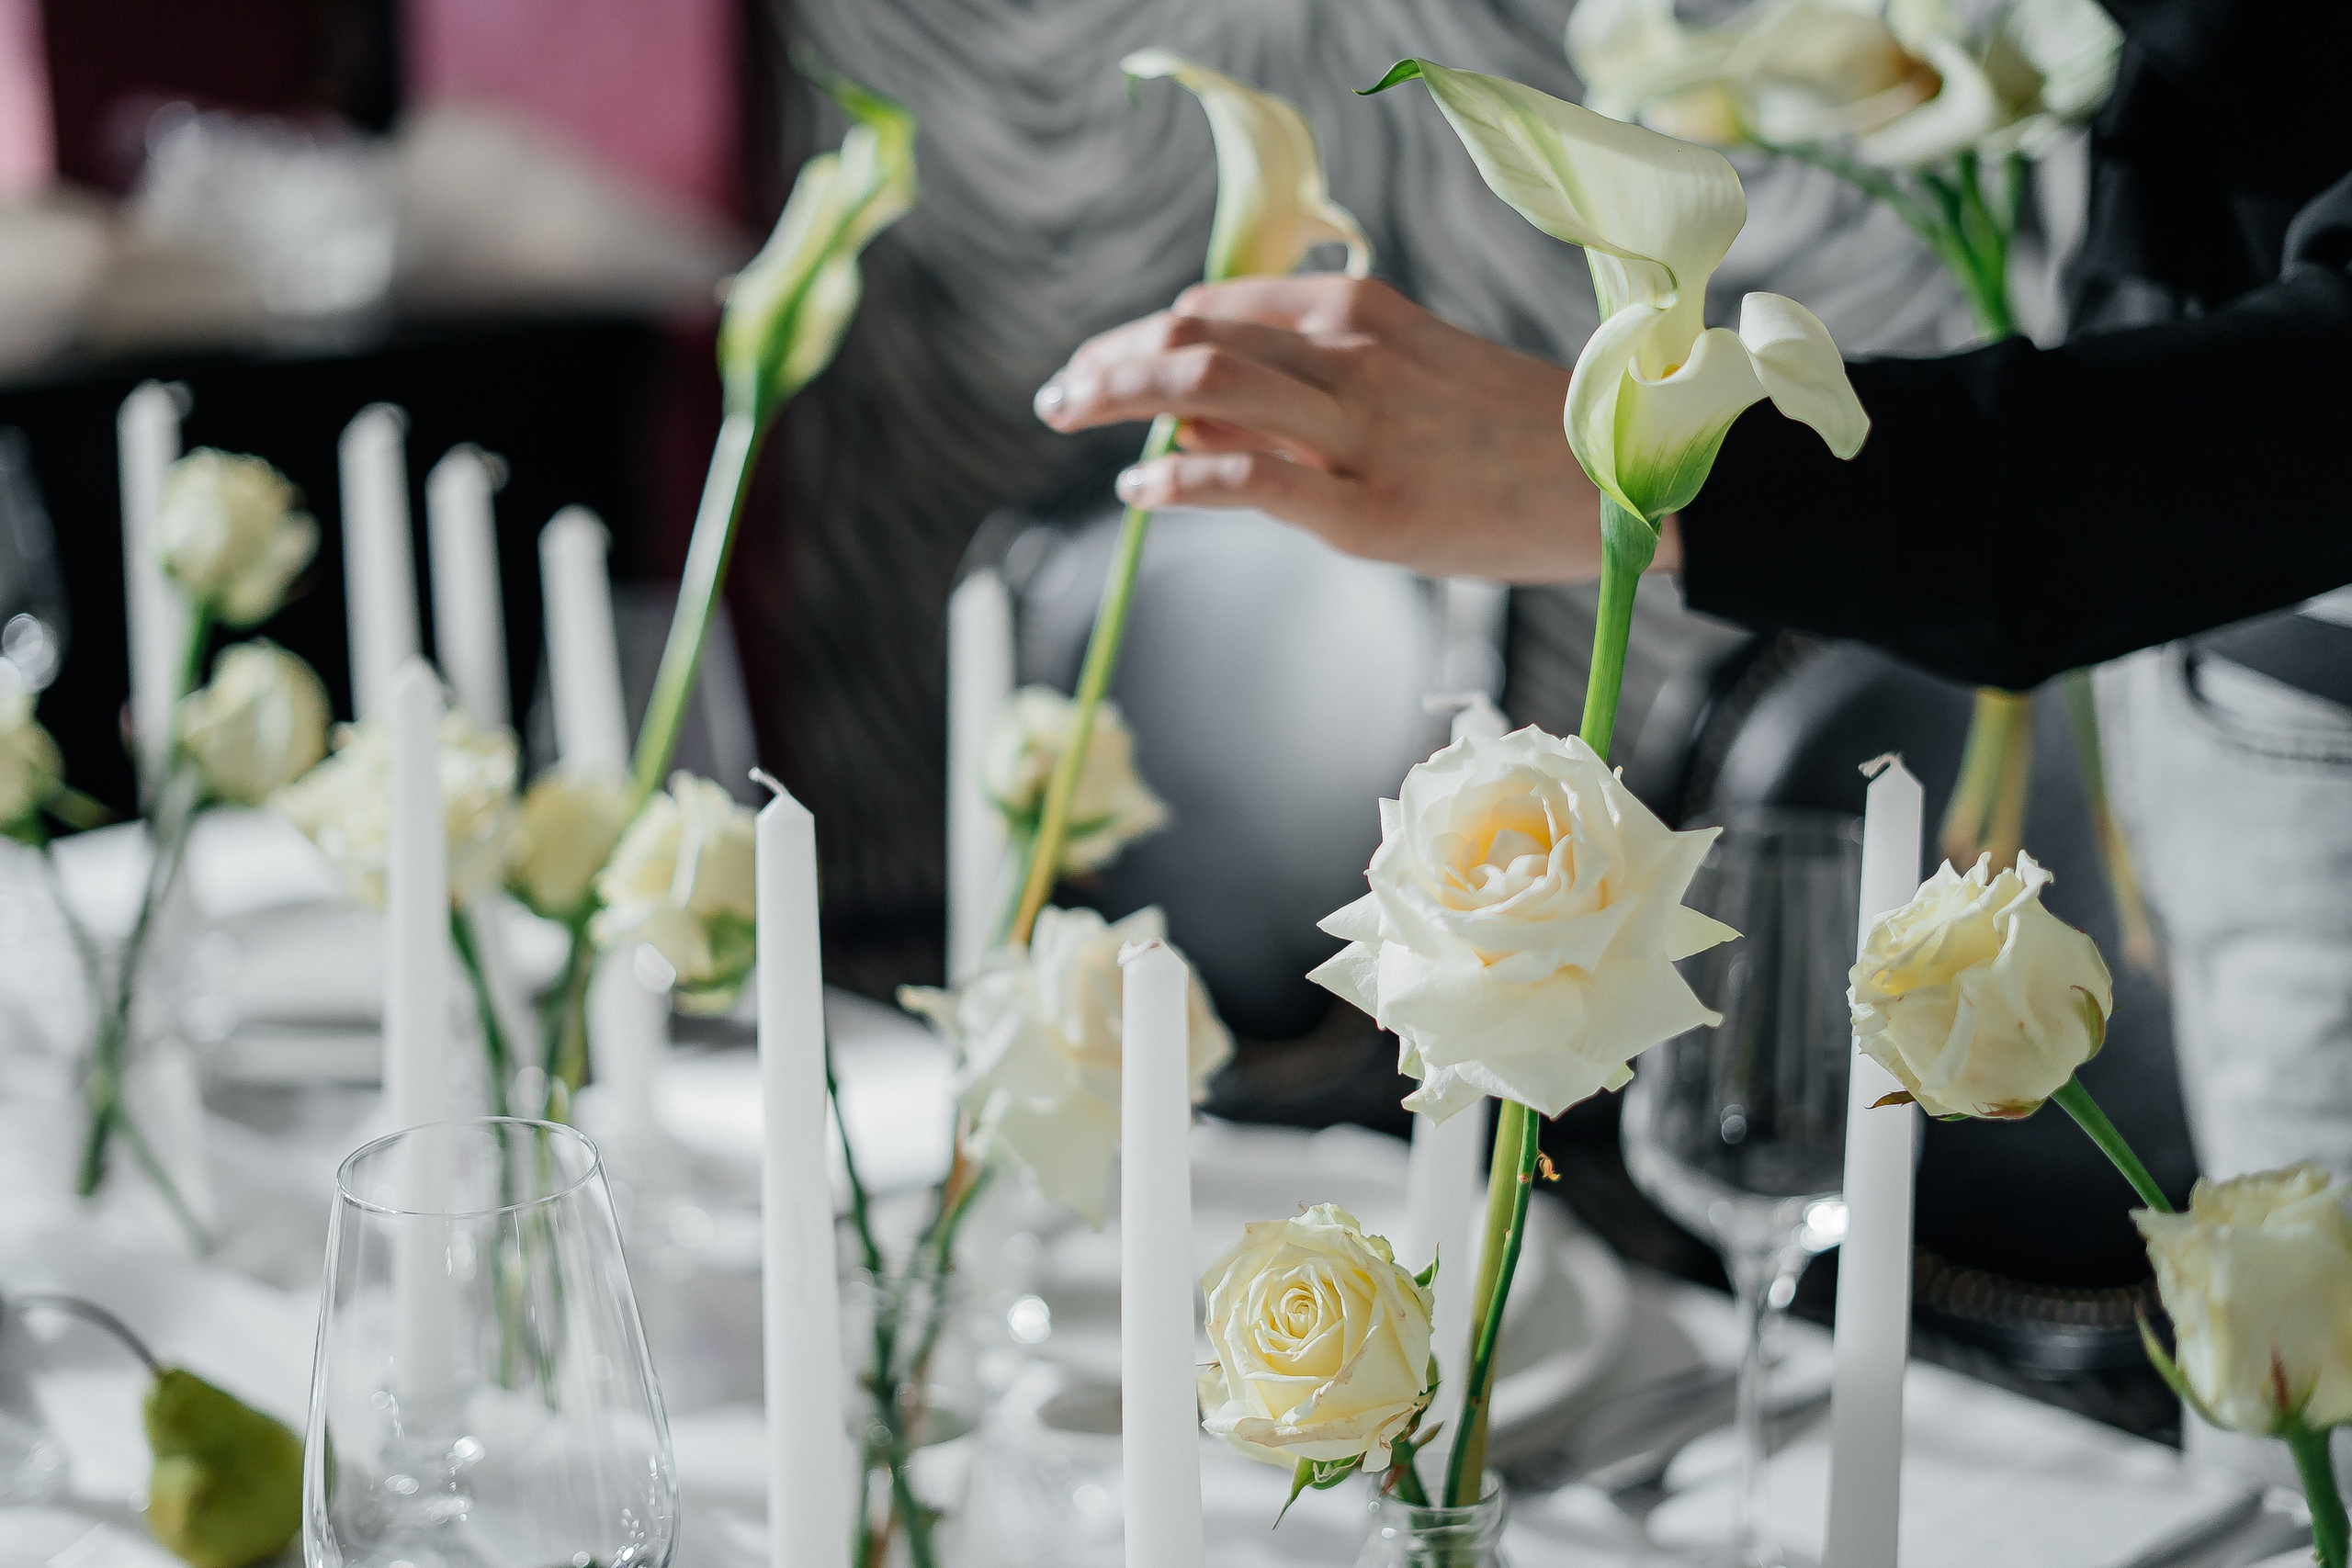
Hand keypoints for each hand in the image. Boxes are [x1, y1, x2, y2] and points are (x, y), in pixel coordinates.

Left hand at [1032, 275, 1681, 581]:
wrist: (1612, 484)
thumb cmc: (1506, 436)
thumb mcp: (1408, 377)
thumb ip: (1309, 387)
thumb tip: (1199, 414)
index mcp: (1358, 313)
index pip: (1212, 307)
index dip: (1137, 334)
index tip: (1097, 363)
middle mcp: (1348, 356)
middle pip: (1188, 337)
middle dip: (1105, 363)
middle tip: (1057, 396)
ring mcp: (1354, 433)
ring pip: (1203, 390)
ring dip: (1117, 401)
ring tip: (1072, 423)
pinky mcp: (1364, 511)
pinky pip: (1244, 482)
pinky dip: (1175, 482)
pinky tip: (1137, 491)